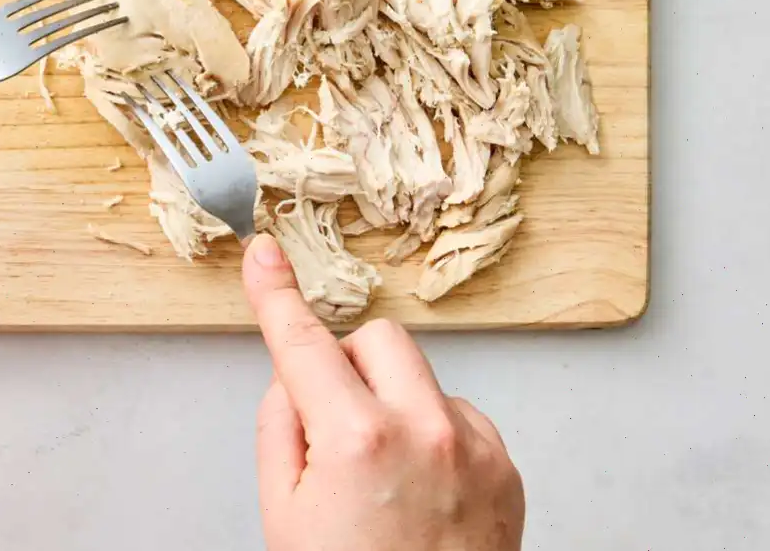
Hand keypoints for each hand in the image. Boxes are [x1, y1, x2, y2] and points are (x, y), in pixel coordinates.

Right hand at [242, 234, 523, 550]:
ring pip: (420, 378)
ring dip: (394, 404)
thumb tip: (297, 381)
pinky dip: (433, 436)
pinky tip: (420, 492)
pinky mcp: (506, 469)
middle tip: (332, 421)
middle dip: (348, 366)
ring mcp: (475, 449)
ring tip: (383, 480)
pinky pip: (458, 416)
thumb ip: (280, 427)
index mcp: (357, 441)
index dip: (276, 293)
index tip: (264, 253)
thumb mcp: (282, 515)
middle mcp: (425, 431)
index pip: (304, 343)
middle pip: (378, 340)